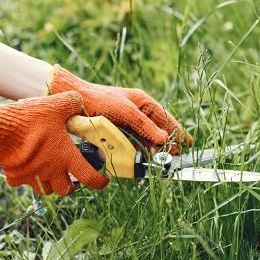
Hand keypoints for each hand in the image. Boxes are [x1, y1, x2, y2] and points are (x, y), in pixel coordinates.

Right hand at [0, 92, 108, 194]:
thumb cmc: (30, 119)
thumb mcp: (56, 105)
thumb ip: (72, 103)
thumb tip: (79, 100)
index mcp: (66, 157)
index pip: (90, 178)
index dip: (99, 182)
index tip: (102, 181)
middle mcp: (51, 171)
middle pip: (66, 190)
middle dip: (71, 186)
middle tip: (72, 177)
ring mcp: (32, 176)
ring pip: (45, 190)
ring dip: (50, 184)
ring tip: (50, 173)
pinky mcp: (14, 176)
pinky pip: (21, 183)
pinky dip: (24, 179)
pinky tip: (25, 167)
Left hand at [47, 65, 191, 153]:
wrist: (73, 102)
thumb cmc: (100, 100)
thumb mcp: (125, 111)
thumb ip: (144, 125)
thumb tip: (163, 139)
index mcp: (143, 102)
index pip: (165, 119)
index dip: (176, 131)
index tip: (187, 144)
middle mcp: (137, 112)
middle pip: (157, 130)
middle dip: (167, 143)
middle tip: (175, 156)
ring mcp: (127, 123)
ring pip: (146, 139)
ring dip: (153, 149)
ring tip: (161, 160)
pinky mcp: (117, 131)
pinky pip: (132, 143)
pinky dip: (138, 150)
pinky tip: (142, 158)